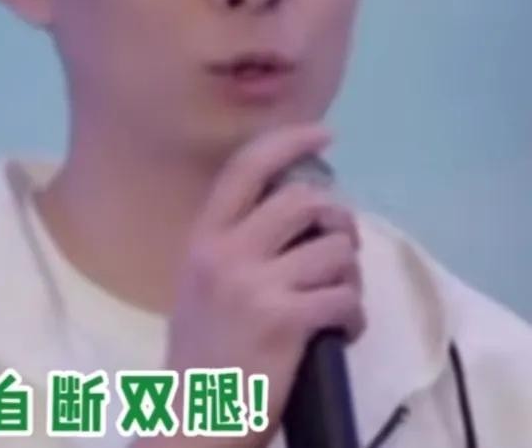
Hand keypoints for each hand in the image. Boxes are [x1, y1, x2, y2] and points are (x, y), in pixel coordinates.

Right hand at [161, 124, 364, 447]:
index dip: (288, 142)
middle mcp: (225, 253)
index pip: (245, 169)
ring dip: (350, 275)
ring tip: (338, 298)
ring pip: (335, 249)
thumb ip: (233, 245)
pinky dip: (354, 315)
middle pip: (304, 201)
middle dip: (337, 219)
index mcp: (203, 239)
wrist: (196, 415)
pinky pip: (345, 298)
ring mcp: (255, 285)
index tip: (323, 134)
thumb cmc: (201, 351)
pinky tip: (341, 331)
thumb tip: (296, 215)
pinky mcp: (286, 320)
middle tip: (339, 243)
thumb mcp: (200, 285)